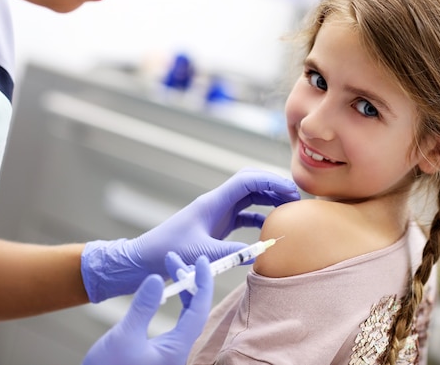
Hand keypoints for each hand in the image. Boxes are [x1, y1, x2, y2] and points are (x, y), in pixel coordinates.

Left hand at [82, 168, 298, 301]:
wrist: (144, 258)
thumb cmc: (167, 252)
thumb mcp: (201, 254)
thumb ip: (231, 253)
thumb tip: (260, 252)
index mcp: (213, 202)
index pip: (247, 181)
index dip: (271, 181)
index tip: (291, 191)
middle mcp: (217, 202)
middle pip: (251, 183)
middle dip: (274, 186)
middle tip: (295, 198)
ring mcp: (217, 212)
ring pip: (249, 197)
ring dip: (269, 199)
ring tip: (290, 209)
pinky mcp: (217, 224)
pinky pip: (244, 213)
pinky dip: (259, 216)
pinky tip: (270, 226)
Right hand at [82, 256, 212, 364]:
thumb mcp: (124, 336)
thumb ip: (142, 307)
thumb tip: (156, 278)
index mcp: (177, 347)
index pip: (199, 308)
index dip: (203, 282)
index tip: (203, 260)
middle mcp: (178, 350)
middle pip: (194, 310)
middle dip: (189, 282)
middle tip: (175, 259)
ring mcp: (170, 352)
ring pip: (185, 316)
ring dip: (181, 292)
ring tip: (172, 270)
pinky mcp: (160, 353)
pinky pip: (175, 323)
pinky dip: (173, 304)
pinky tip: (164, 294)